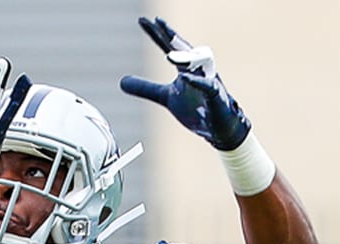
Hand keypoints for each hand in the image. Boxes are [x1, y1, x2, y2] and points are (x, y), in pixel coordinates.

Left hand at [120, 17, 250, 150]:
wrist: (219, 127)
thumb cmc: (196, 107)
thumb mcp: (166, 97)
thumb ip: (146, 88)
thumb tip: (121, 81)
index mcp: (186, 66)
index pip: (169, 46)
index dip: (156, 34)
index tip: (142, 20)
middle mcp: (198, 69)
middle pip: (184, 48)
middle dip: (171, 35)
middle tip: (158, 23)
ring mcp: (209, 81)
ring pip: (199, 63)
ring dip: (185, 57)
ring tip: (168, 54)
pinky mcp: (217, 96)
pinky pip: (208, 86)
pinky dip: (198, 82)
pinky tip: (185, 78)